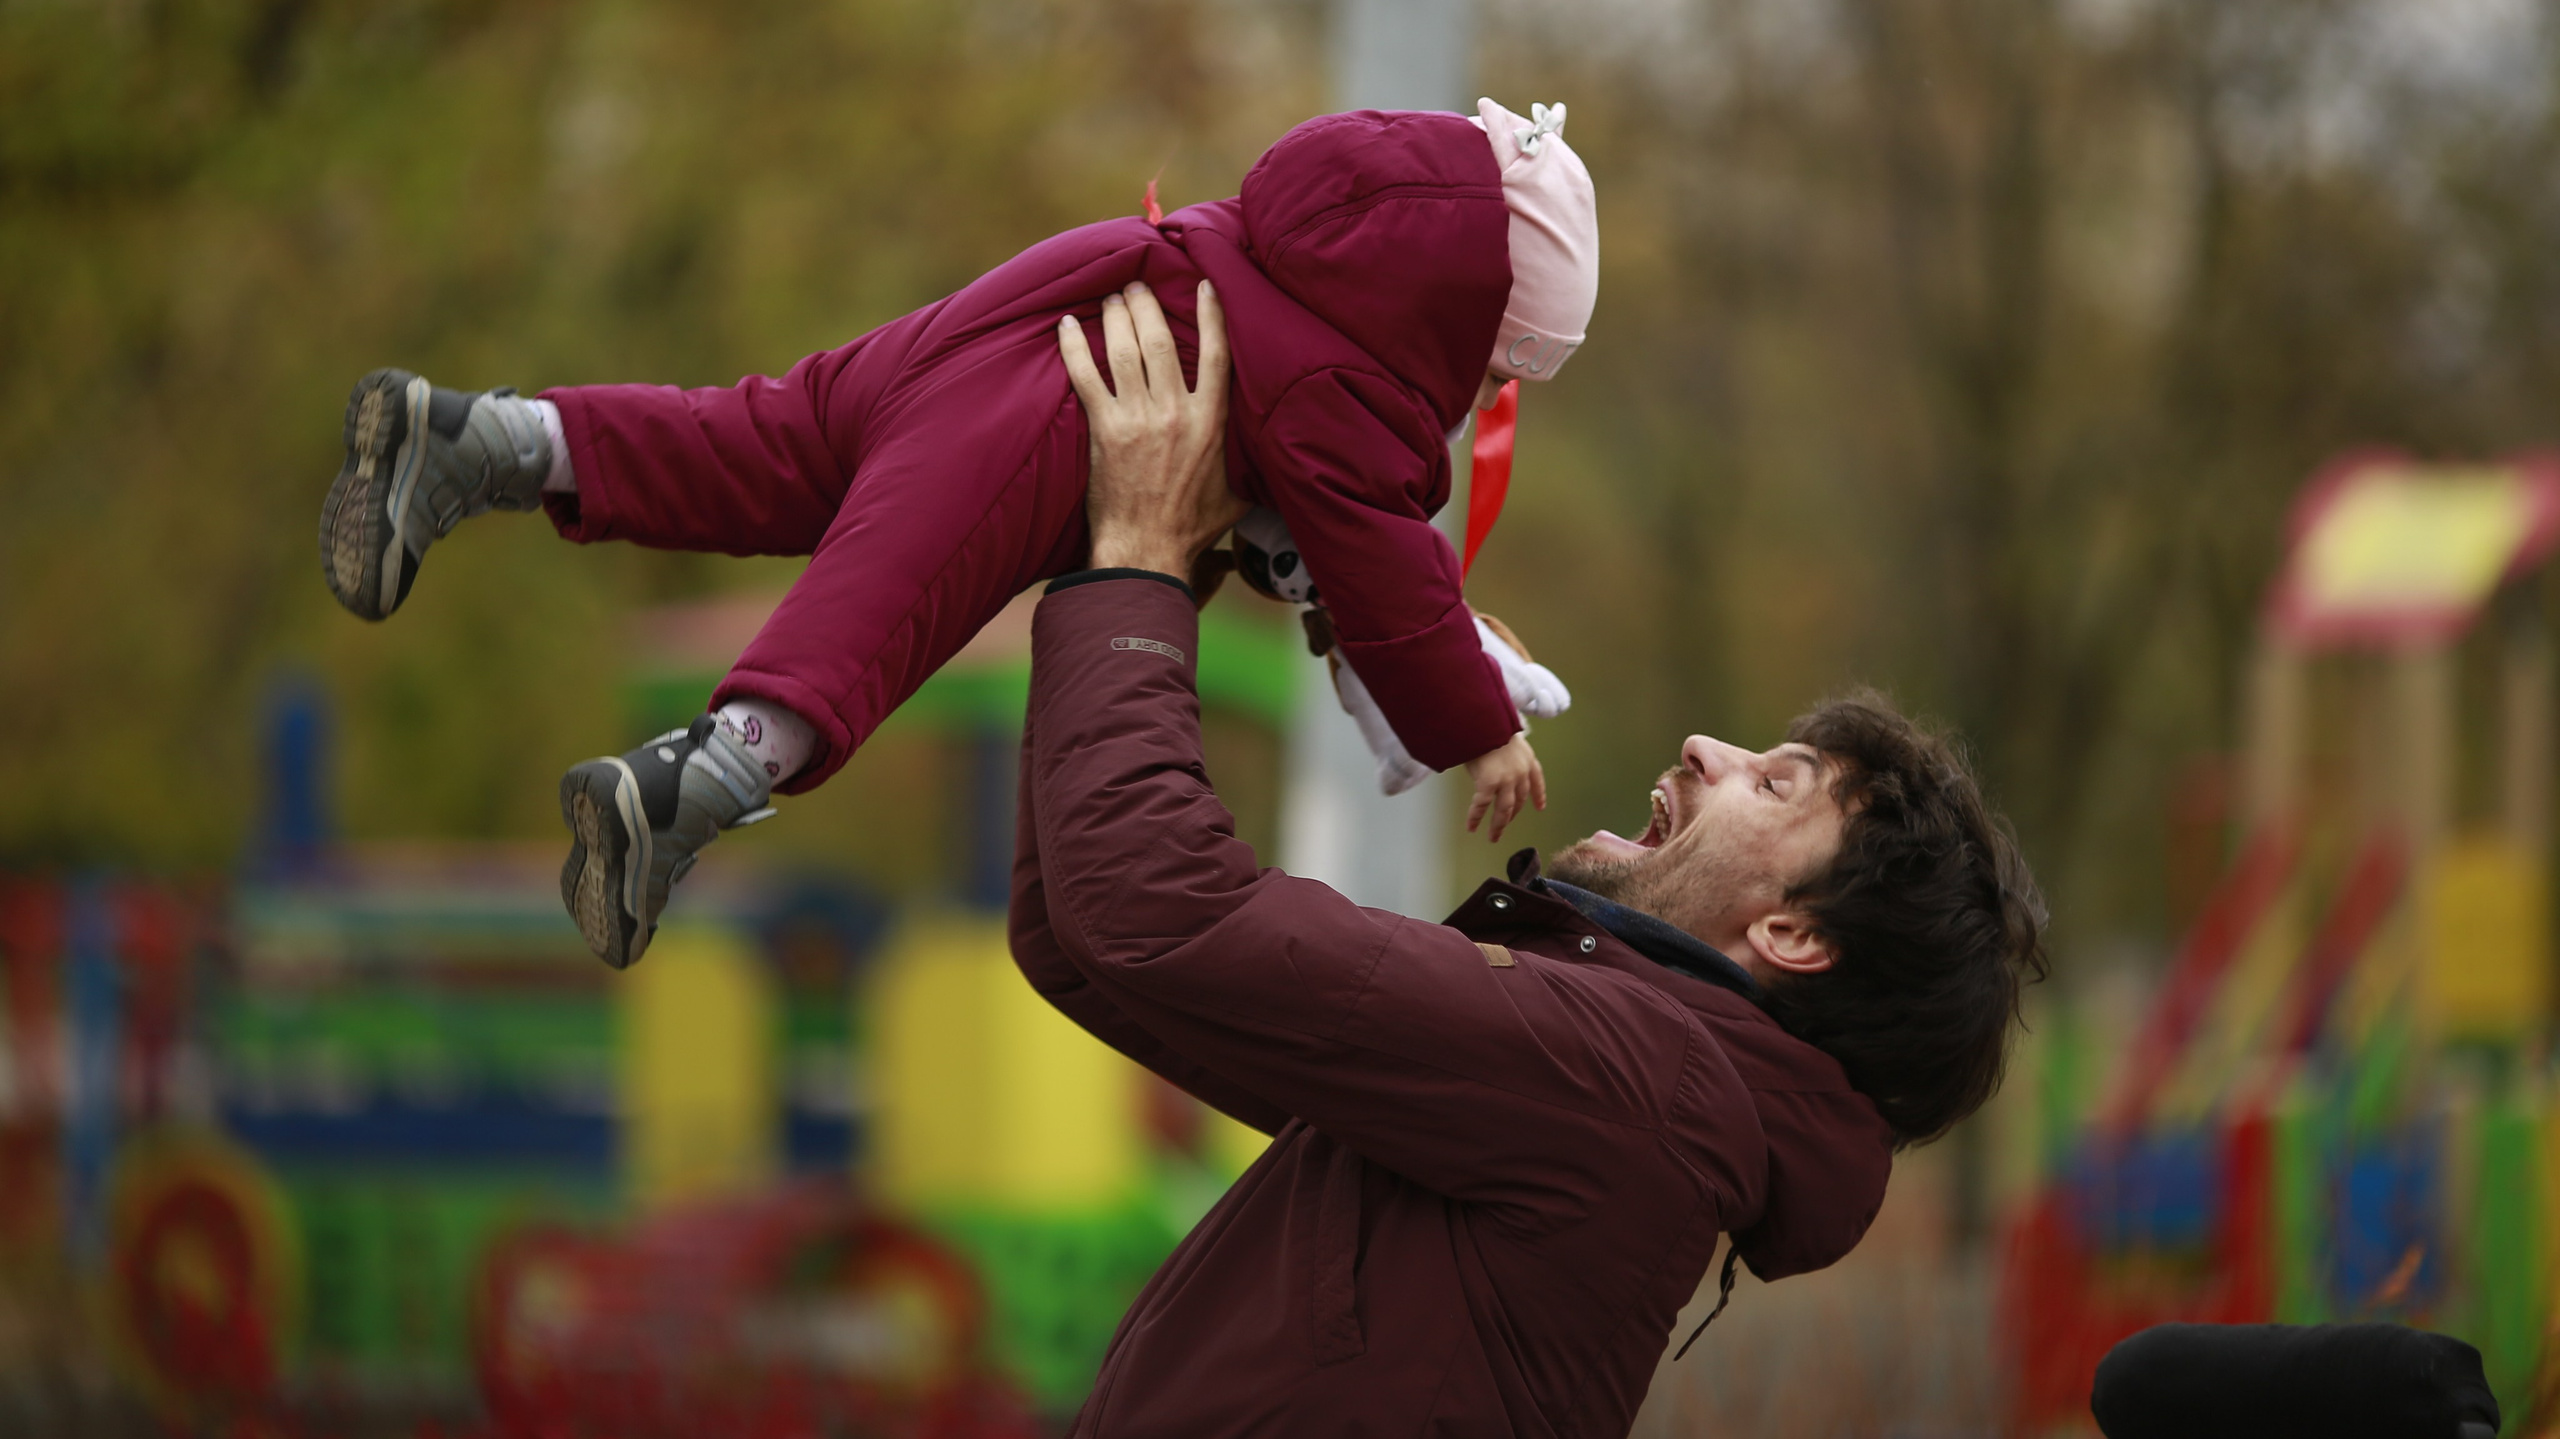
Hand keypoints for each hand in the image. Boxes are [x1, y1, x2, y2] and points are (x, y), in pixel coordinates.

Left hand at [1059, 280, 1243, 577]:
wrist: (1148, 550)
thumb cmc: (1192, 528)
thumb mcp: (1237, 494)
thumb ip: (1250, 467)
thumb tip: (1273, 460)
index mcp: (1212, 421)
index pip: (1215, 353)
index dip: (1210, 314)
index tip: (1203, 285)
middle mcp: (1176, 412)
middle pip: (1160, 340)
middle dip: (1147, 305)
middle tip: (1137, 285)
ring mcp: (1138, 418)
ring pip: (1125, 350)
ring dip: (1116, 317)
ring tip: (1111, 298)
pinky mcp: (1105, 430)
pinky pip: (1086, 376)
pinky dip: (1075, 348)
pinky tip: (1068, 326)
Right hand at [1464, 732, 1545, 843]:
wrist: (1482, 718)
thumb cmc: (1487, 724)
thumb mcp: (1503, 736)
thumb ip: (1503, 753)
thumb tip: (1490, 762)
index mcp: (1527, 758)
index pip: (1536, 779)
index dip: (1538, 794)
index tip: (1540, 806)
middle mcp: (1521, 772)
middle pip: (1519, 800)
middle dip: (1512, 815)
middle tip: (1504, 826)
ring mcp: (1506, 779)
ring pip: (1505, 809)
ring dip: (1499, 825)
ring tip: (1493, 837)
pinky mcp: (1489, 783)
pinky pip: (1482, 805)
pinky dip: (1475, 817)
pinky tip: (1471, 827)